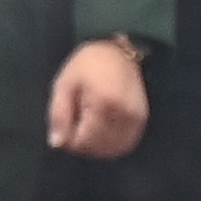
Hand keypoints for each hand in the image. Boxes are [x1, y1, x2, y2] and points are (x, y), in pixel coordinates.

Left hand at [48, 38, 148, 159]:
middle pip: (100, 149)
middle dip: (83, 145)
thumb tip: (57, 143)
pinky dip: (112, 145)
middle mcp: (124, 114)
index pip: (84, 142)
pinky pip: (127, 143)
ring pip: (115, 149)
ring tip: (88, 130)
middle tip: (74, 128)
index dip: (69, 141)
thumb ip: (58, 115)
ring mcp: (137, 118)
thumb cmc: (87, 65)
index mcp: (103, 104)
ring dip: (98, 147)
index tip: (65, 127)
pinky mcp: (143, 119)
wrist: (119, 51)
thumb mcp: (64, 85)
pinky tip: (103, 133)